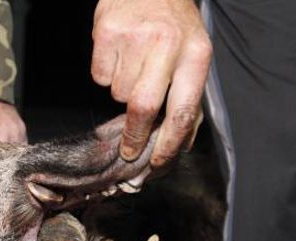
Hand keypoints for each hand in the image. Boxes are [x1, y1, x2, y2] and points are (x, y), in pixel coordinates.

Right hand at [91, 0, 211, 164]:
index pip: (182, 109)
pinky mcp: (106, 33)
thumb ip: (188, 98)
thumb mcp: (193, 54)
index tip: (158, 162)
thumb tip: (181, 143)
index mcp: (195, 54)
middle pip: (143, 107)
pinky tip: (119, 55)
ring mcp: (133, 38)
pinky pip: (100, 77)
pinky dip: (106, 74)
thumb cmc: (173, 24)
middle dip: (135, 135)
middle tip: (129, 149)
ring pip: (118, 93)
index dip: (169, 142)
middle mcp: (166, 44)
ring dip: (122, 92)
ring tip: (133, 67)